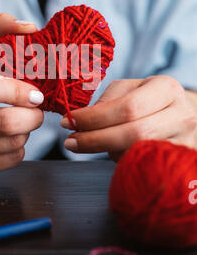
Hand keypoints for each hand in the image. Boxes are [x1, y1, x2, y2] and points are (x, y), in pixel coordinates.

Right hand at [0, 14, 43, 178]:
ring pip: (9, 143)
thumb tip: (30, 27)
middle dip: (32, 115)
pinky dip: (20, 147)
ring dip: (27, 130)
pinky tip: (12, 135)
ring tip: (24, 119)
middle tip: (37, 108)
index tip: (36, 92)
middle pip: (2, 122)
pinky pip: (8, 161)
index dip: (17, 90)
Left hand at [61, 76, 196, 160]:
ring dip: (107, 151)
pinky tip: (111, 152)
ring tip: (95, 142)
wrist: (184, 115)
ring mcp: (184, 141)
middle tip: (70, 141)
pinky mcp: (180, 161)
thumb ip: (105, 101)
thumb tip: (80, 120)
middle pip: (133, 133)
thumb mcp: (128, 89)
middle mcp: (181, 115)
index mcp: (166, 89)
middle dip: (95, 139)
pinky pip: (143, 166)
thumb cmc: (149, 100)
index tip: (69, 122)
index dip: (95, 118)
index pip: (128, 107)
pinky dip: (121, 160)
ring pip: (137, 153)